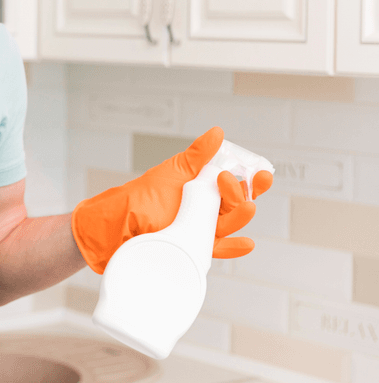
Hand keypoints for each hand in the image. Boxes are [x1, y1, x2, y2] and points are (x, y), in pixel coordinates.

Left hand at [71, 127, 271, 273]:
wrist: (120, 223)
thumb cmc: (145, 195)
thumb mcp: (174, 172)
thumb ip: (198, 156)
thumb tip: (218, 132)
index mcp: (204, 189)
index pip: (235, 183)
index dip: (252, 179)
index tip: (262, 173)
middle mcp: (207, 209)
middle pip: (237, 204)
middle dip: (245, 194)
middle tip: (245, 185)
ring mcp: (201, 229)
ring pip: (230, 224)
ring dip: (242, 216)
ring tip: (246, 206)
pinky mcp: (194, 248)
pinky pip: (218, 249)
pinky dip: (234, 248)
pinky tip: (247, 243)